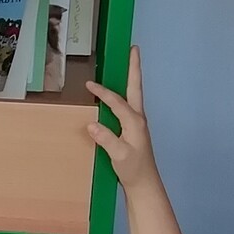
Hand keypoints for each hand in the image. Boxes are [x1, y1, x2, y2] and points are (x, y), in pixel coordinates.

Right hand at [85, 45, 157, 194]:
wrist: (144, 184)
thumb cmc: (133, 170)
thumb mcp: (119, 155)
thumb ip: (107, 139)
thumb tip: (91, 124)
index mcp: (135, 122)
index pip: (116, 101)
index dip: (102, 92)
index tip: (89, 85)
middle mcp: (138, 118)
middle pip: (135, 87)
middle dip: (134, 68)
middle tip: (134, 49)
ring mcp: (137, 123)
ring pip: (133, 94)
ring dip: (130, 77)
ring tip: (128, 63)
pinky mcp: (133, 129)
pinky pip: (127, 104)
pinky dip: (123, 93)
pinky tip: (116, 94)